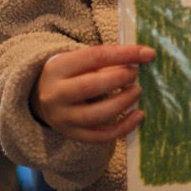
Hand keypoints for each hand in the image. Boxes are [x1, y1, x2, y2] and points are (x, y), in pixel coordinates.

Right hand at [30, 44, 155, 142]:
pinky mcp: (73, 135)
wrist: (42, 98)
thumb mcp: (78, 60)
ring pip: (94, 115)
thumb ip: (105, 60)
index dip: (124, 54)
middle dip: (119, 79)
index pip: (94, 57)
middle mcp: (55, 94)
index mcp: (57, 68)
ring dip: (121, 103)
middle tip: (136, 74)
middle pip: (90, 87)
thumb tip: (142, 57)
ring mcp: (63, 118)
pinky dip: (123, 127)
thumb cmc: (70, 74)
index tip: (148, 53)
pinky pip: (100, 136)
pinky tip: (138, 115)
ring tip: (136, 92)